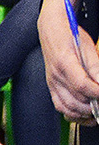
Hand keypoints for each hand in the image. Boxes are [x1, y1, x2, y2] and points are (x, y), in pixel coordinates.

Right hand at [38, 0, 98, 123]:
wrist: (51, 31)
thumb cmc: (69, 36)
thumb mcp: (88, 47)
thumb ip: (95, 67)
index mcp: (64, 63)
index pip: (82, 85)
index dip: (98, 93)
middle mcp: (55, 76)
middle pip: (76, 100)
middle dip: (94, 106)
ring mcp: (52, 84)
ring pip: (67, 108)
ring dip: (84, 113)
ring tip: (97, 111)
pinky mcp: (52, 88)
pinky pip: (60, 107)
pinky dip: (73, 114)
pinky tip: (85, 114)